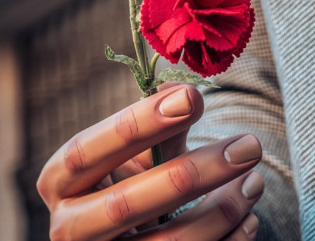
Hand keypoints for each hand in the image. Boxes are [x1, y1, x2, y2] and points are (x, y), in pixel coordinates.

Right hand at [37, 83, 265, 240]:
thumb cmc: (130, 187)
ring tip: (255, 181)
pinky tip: (249, 218)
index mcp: (59, 183)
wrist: (122, 240)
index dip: (137, 124)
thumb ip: (156, 126)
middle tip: (248, 145)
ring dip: (221, 212)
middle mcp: (68, 229)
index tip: (192, 98)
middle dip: (193, 173)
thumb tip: (183, 89)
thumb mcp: (135, 156)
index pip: (87, 151)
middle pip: (125, 204)